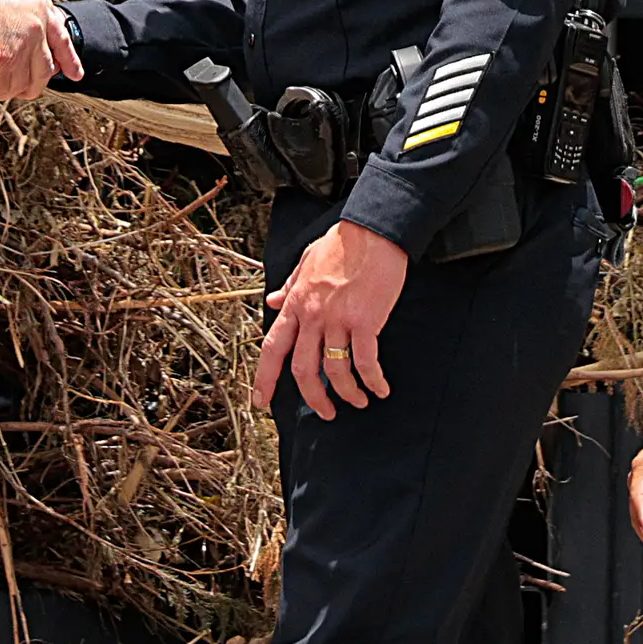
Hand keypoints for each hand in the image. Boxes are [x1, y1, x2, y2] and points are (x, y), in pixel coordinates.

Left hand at [254, 219, 407, 418]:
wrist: (372, 231)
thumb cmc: (341, 244)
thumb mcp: (305, 262)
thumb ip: (289, 286)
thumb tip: (271, 301)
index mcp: (296, 303)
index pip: (273, 347)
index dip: (265, 378)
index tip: (262, 401)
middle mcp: (312, 315)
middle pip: (303, 369)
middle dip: (313, 397)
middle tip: (325, 412)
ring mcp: (338, 319)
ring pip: (334, 370)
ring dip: (346, 393)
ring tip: (358, 402)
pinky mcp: (365, 321)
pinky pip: (365, 361)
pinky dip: (372, 381)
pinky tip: (380, 389)